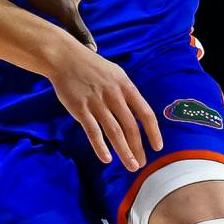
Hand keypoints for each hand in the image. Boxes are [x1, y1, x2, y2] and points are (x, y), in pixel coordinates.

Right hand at [42, 37, 164, 170]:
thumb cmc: (92, 67)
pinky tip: (106, 159)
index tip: (157, 147)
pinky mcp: (80, 109)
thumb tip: (139, 114)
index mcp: (126, 86)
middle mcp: (114, 95)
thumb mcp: (116, 74)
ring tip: (131, 165)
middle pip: (131, 127)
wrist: (65, 58)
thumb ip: (127, 94)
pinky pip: (93, 131)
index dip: (153, 132)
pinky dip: (100, 147)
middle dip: (138, 148)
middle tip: (142, 164)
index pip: (145, 113)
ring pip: (114, 132)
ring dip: (124, 151)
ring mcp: (96, 102)